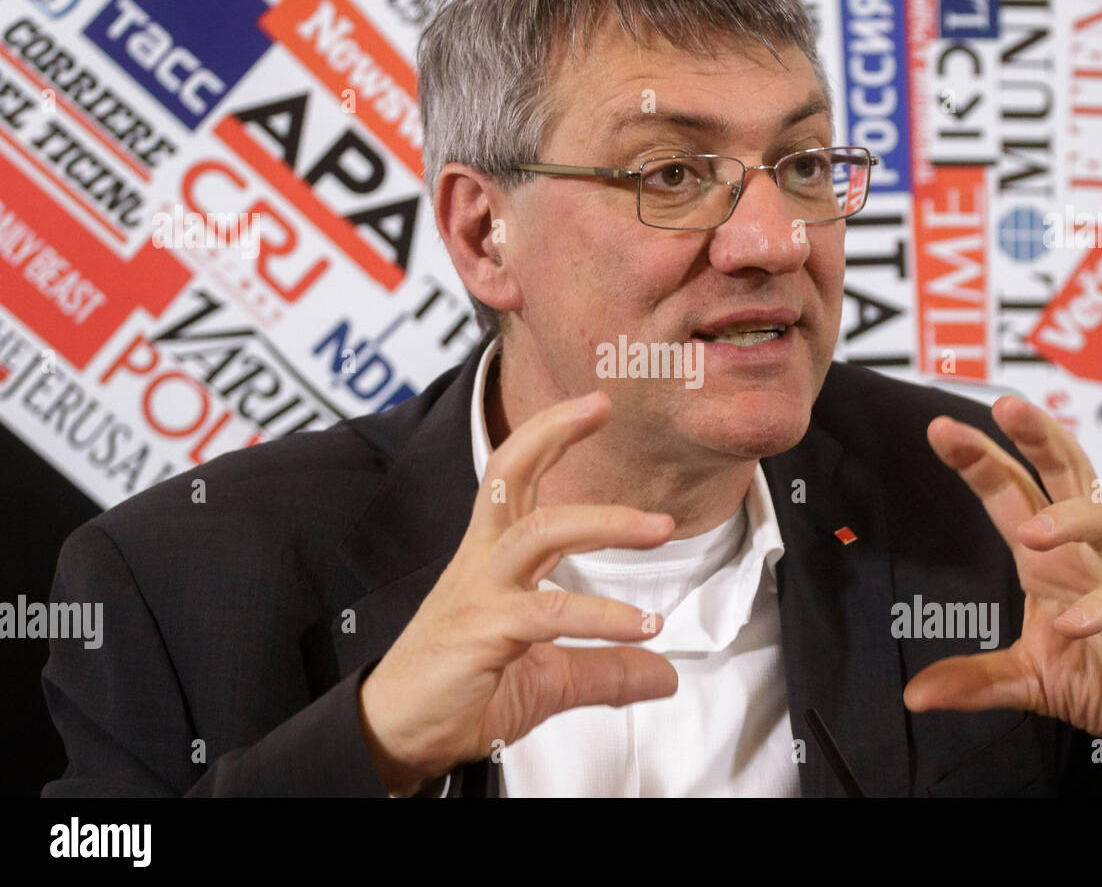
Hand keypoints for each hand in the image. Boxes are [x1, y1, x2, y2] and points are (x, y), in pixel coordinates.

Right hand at [358, 391, 677, 795]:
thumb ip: (606, 669)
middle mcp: (483, 563)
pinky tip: (643, 627)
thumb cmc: (458, 694)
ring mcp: (479, 593)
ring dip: (605, 523)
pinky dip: (601, 615)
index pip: (518, 480)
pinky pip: (548, 611)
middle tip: (601, 405)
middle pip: (510, 476)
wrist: (397, 737)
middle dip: (553, 433)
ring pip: (538, 532)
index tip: (592, 404)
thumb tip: (664, 673)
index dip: (549, 436)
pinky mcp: (481, 632)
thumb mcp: (549, 679)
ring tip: (660, 527)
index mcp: (493, 558)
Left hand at [904, 395, 1101, 794]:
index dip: (979, 459)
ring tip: (1031, 536)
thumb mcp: (1030, 680)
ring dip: (1072, 519)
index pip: (1009, 492)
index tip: (938, 429)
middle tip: (1006, 408)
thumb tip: (912, 698)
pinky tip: (1071, 623)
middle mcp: (1090, 549)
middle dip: (1037, 437)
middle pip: (1067, 473)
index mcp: (1048, 554)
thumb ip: (976, 680)